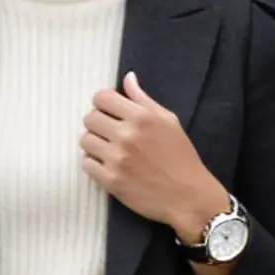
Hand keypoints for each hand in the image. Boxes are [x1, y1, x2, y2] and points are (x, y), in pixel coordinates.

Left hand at [80, 72, 226, 240]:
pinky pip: (87, 164)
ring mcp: (117, 159)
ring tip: (108, 149)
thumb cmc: (181, 157)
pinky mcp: (111, 181)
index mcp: (142, 117)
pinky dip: (93, 163)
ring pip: (85, 141)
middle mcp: (127, 135)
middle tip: (109, 132)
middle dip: (97, 123)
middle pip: (90, 118)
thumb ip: (143, 99)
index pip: (102, 98)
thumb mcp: (169, 121)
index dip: (103, 103)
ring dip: (94, 143)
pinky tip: (107, 164)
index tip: (109, 111)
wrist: (188, 196)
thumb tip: (127, 78)